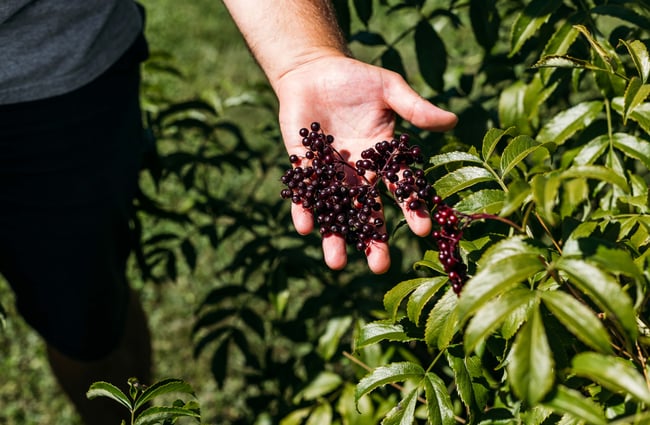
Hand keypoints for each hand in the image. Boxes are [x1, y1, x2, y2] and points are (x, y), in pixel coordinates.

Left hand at [275, 54, 457, 273]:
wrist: (315, 71)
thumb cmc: (357, 80)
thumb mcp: (390, 90)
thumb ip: (416, 108)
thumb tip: (453, 121)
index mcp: (382, 160)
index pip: (400, 189)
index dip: (412, 209)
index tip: (423, 231)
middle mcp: (358, 174)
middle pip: (367, 212)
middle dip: (373, 240)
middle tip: (379, 267)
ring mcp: (330, 173)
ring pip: (334, 211)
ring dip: (335, 236)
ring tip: (336, 263)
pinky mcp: (304, 167)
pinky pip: (304, 193)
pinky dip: (303, 208)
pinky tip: (305, 226)